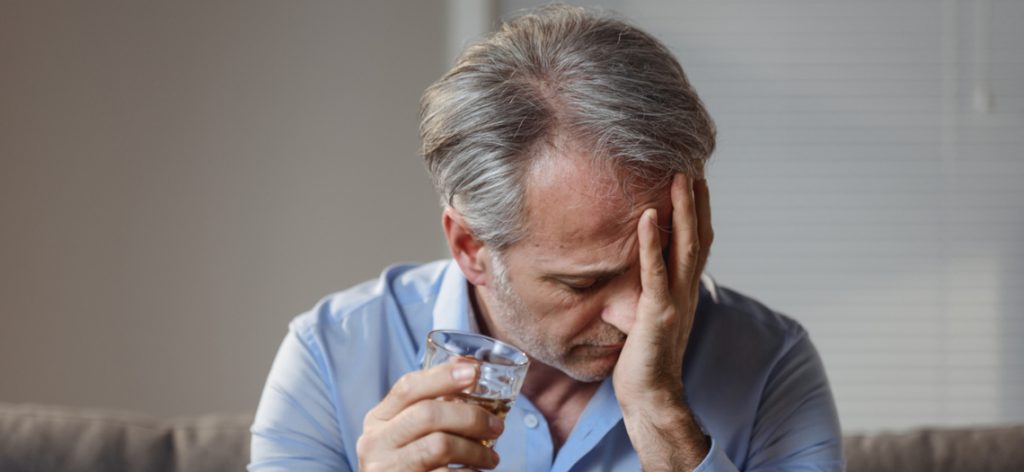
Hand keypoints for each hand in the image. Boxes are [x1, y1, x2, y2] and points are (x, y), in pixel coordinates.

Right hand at [357, 362, 502, 471]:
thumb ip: (431, 402)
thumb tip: (467, 365)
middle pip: (427, 414)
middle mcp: (376, 443)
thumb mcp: (406, 430)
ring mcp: (387, 468)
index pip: (407, 387)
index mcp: (378, 419)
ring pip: (440, 445)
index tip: (474, 372)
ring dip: (475, 450)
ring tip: (491, 458)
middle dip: (470, 417)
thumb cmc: (406, 462)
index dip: (442, 376)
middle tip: (497, 426)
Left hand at [612, 173, 712, 469]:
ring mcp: (675, 300)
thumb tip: (643, 271)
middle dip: (696, 200)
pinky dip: (652, 242)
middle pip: (697, 236)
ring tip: (678, 177)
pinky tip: (649, 216)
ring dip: (682, 210)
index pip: (696, 242)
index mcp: (685, 290)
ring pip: (684, 247)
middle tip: (691, 164)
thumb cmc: (645, 361)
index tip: (694, 178)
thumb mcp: (652, 317)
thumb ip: (653, 292)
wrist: (651, 397)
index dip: (697, 210)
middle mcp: (686, 290)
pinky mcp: (658, 313)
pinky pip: (655, 271)